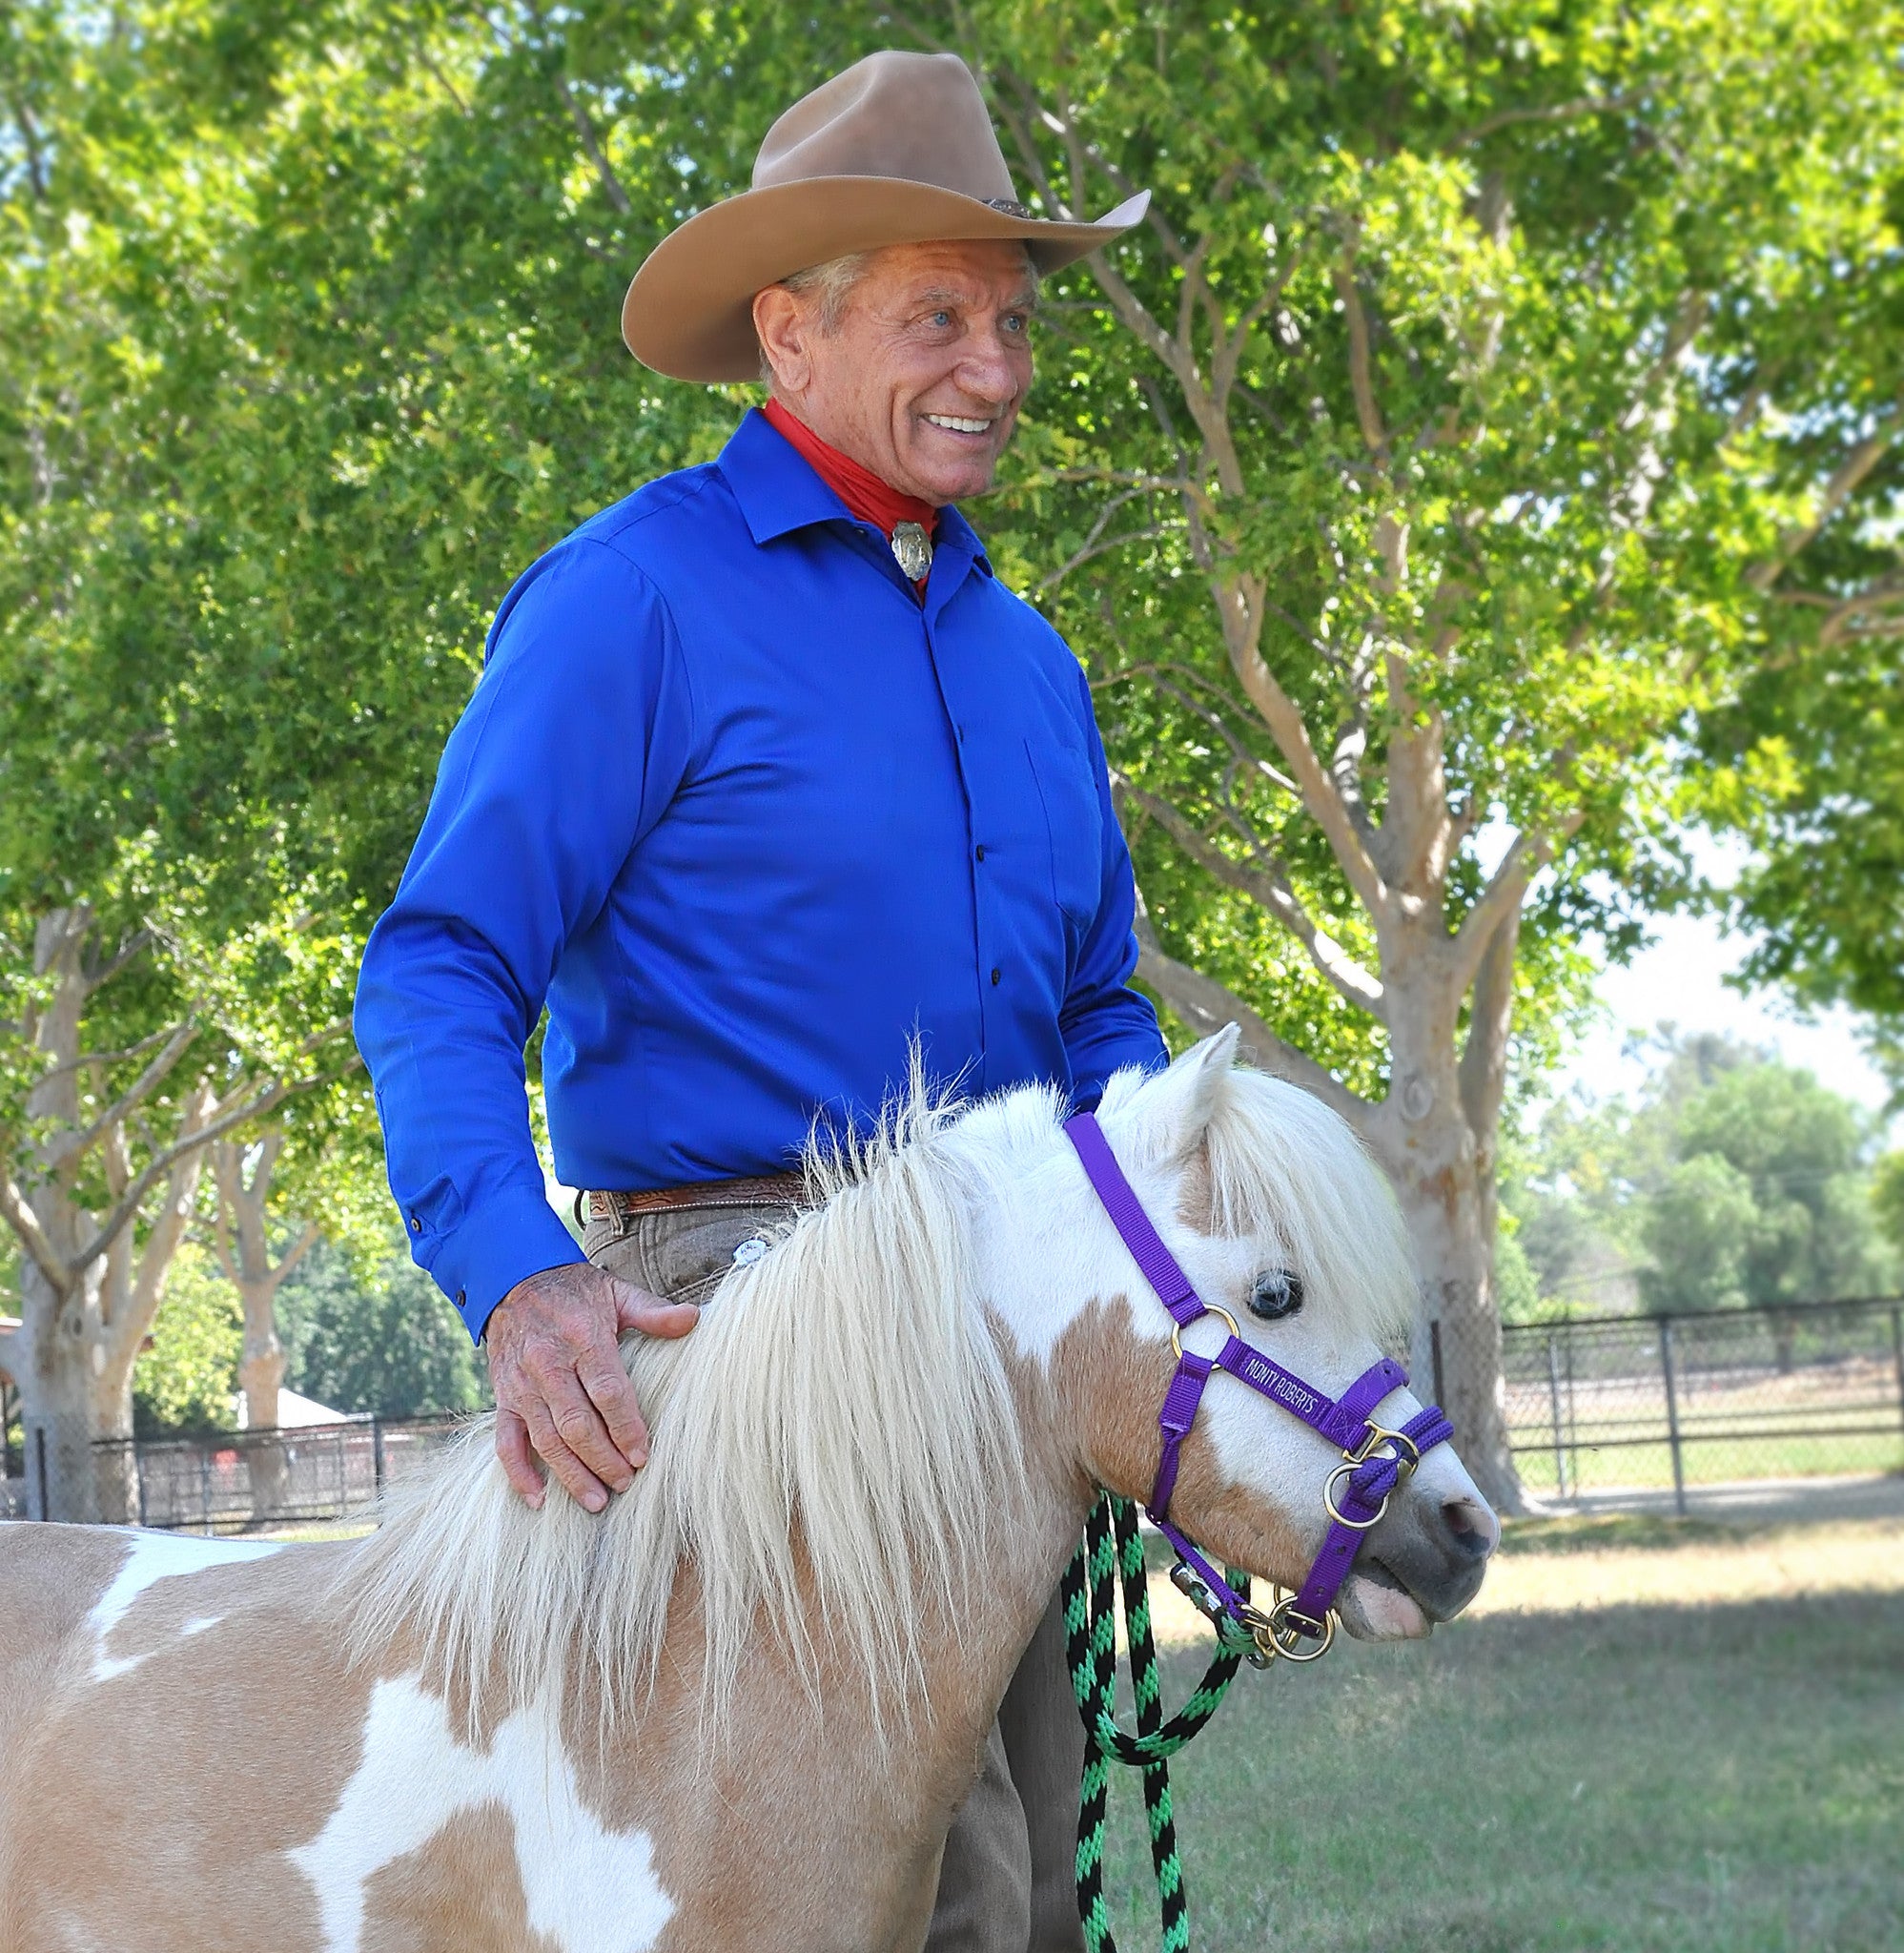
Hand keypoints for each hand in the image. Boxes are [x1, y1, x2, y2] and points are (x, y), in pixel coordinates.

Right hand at [485, 1261, 697, 1512]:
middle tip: (626, 1483)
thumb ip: (652, 1312)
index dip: (626, 1427)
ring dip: (570, 1475)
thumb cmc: (575, 1291)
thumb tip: (694, 1318)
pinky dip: (519, 1473)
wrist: (513, 1279)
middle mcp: (549, 1364)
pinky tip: (539, 1499)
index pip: (607, 1391)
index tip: (643, 1455)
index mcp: (583, 1337)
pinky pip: (506, 1442)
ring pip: (546, 1439)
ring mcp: (522, 1385)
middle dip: (603, 1459)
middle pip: (577, 1423)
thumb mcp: (616, 1292)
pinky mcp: (503, 1398)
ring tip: (596, 1501)